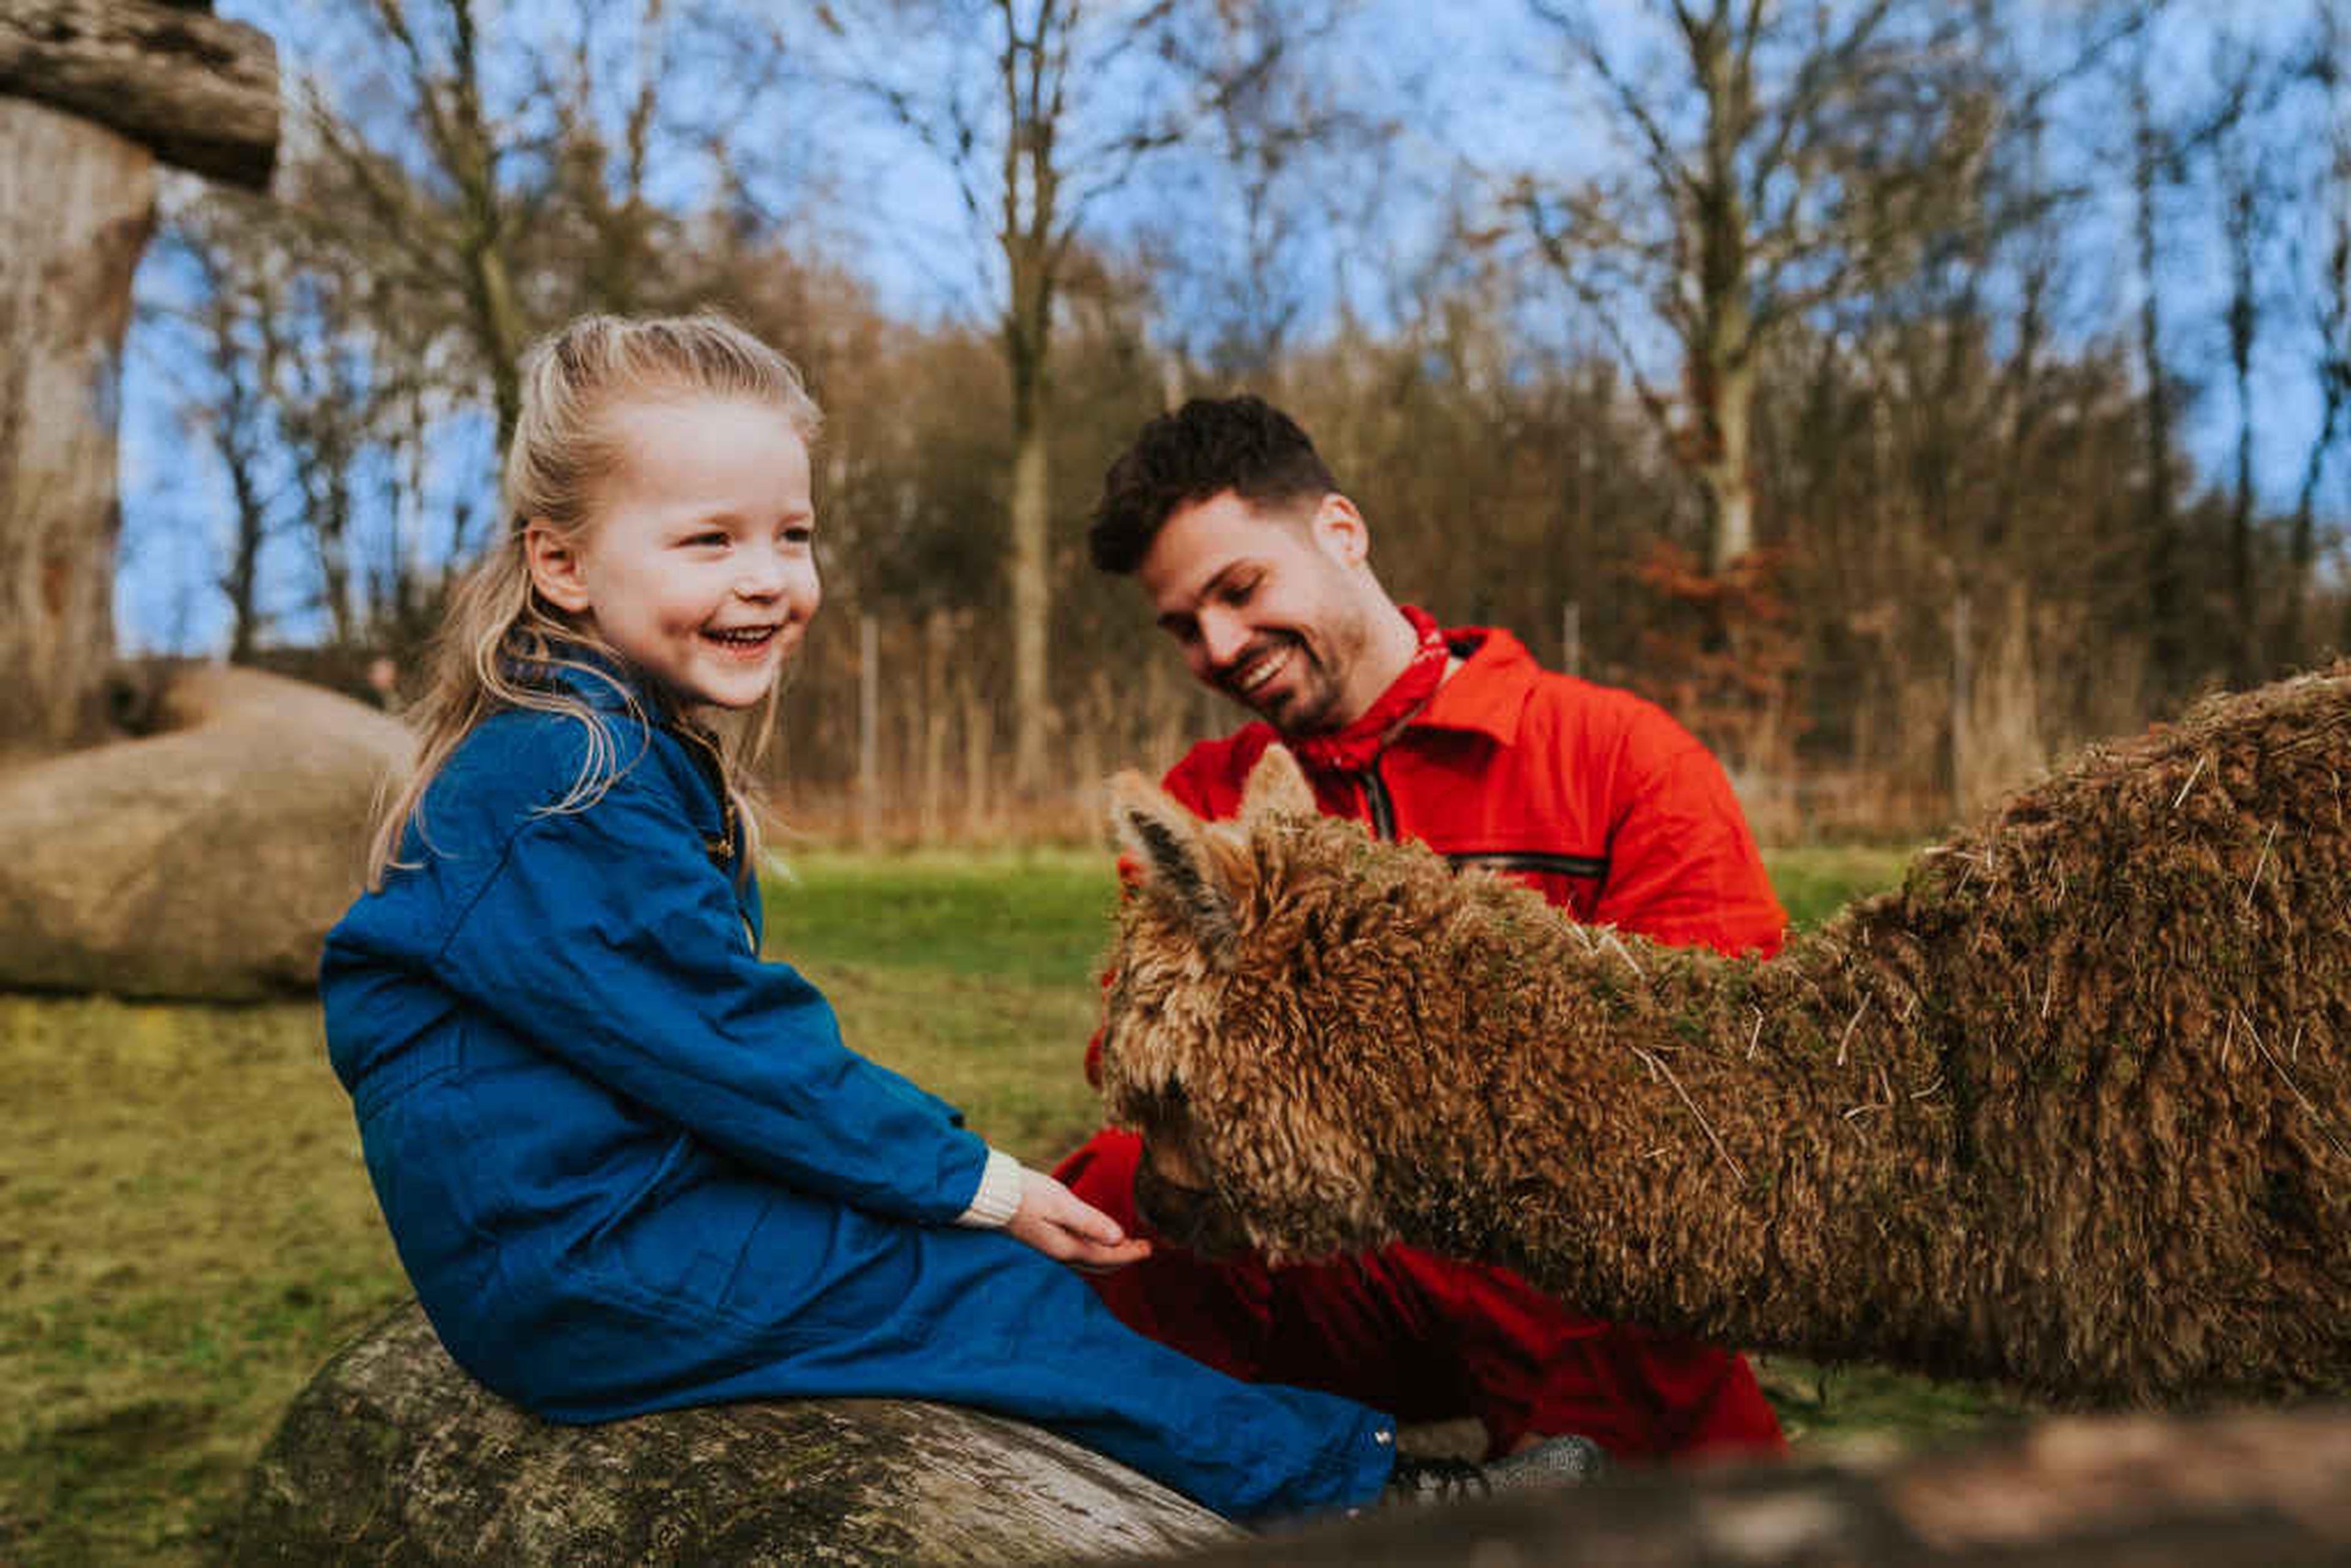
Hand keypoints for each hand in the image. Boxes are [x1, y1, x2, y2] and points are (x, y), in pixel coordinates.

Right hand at [1005, 1169, 1153, 1273]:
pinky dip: (1096, 1250)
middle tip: (1145, 1249)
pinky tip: (1098, 1238)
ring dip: (1111, 1256)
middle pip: (1101, 1265)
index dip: (1132, 1254)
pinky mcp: (1045, 1241)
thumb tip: (1119, 1238)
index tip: (1151, 1248)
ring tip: (1128, 1245)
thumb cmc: (1026, 1195)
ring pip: (1090, 1261)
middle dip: (1125, 1258)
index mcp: (1067, 1249)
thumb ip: (1090, 1222)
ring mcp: (1052, 1250)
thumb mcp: (1061, 1204)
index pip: (1109, 1258)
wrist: (991, 1195)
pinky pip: (1079, 1253)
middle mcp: (1061, 1255)